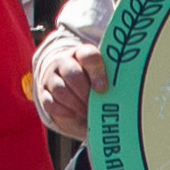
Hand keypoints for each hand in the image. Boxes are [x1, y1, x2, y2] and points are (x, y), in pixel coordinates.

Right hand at [32, 27, 101, 141]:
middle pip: (72, 73)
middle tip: (94, 105)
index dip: (96, 72)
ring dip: (75, 104)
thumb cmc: (92, 82)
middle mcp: (64, 62)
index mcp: (82, 54)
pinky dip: (64, 111)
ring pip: (60, 89)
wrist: (67, 83)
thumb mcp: (102, 77)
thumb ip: (111, 81)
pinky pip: (50, 102)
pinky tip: (75, 115)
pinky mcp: (44, 93)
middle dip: (84, 92)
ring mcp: (51, 77)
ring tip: (87, 113)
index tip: (103, 88)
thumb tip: (126, 96)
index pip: (88, 56)